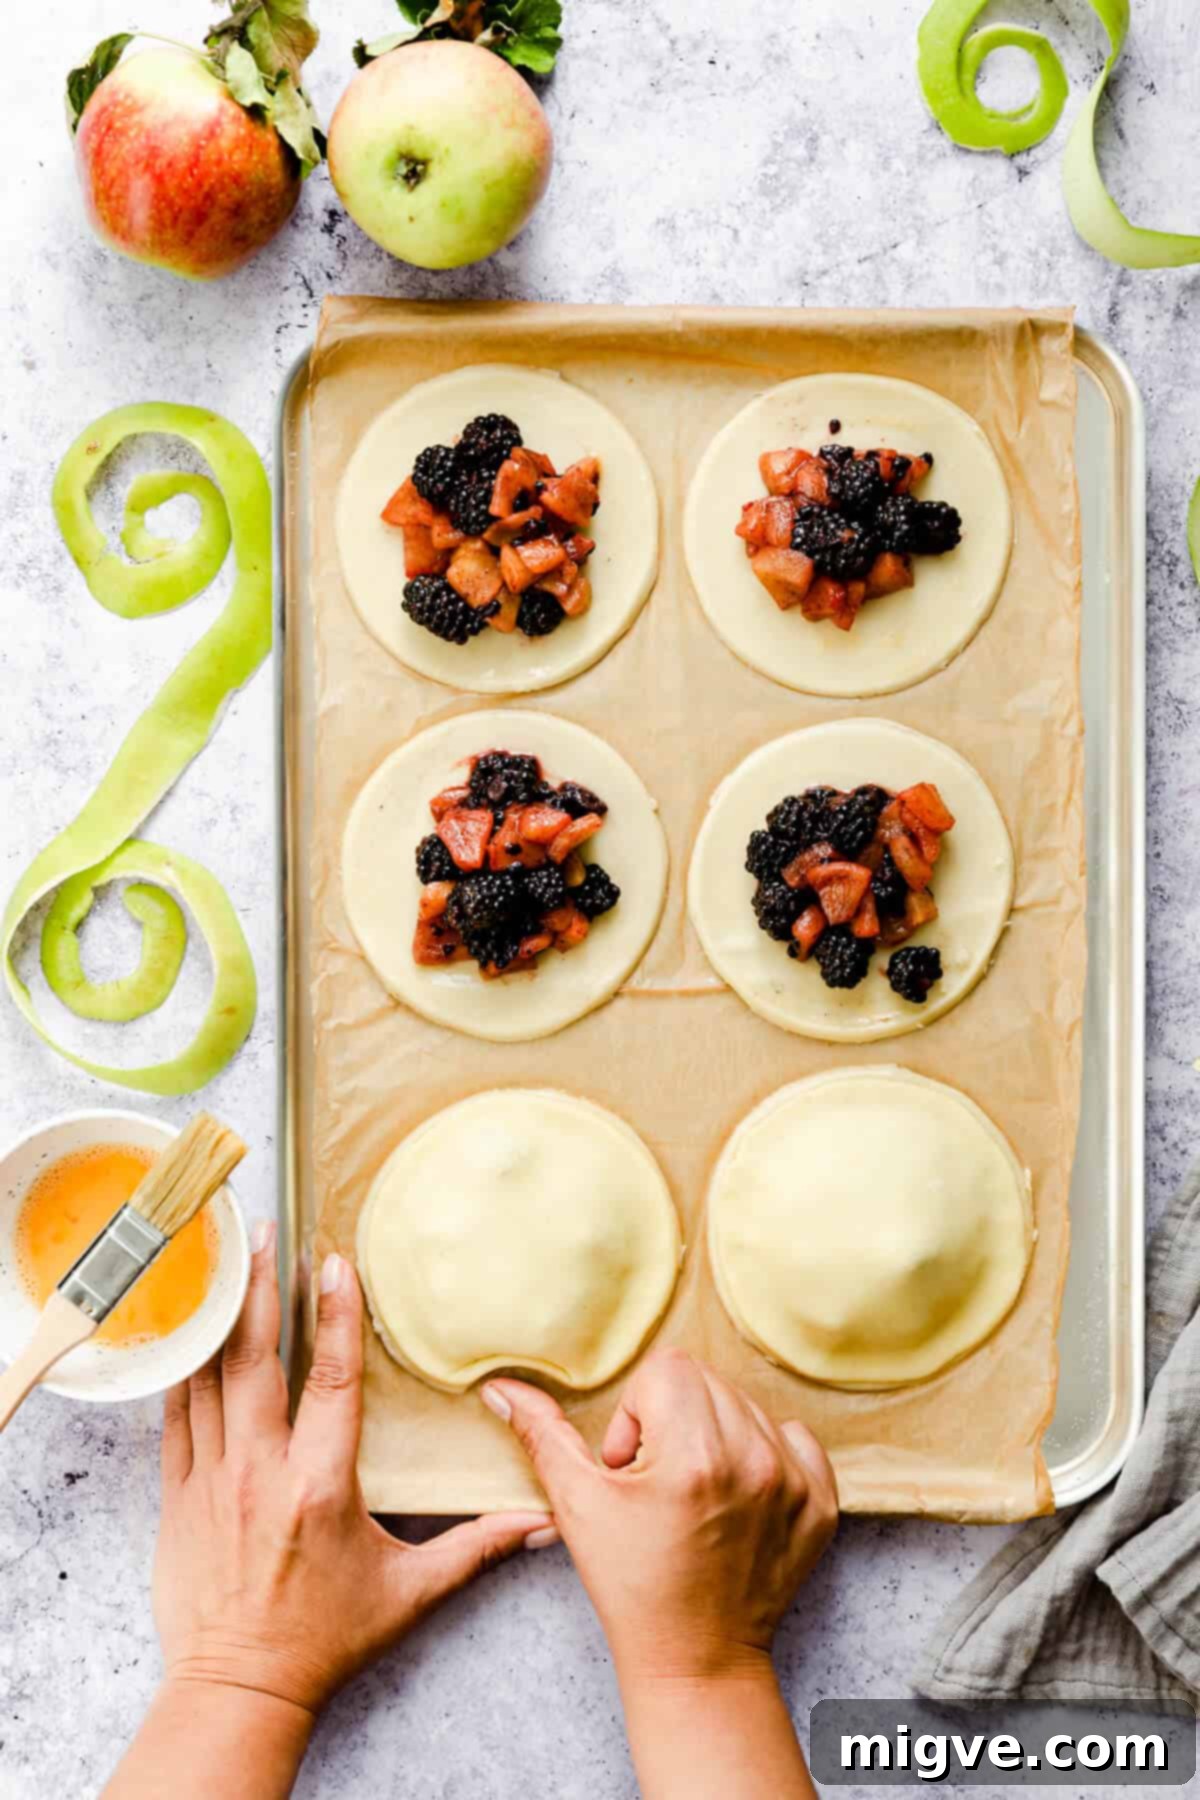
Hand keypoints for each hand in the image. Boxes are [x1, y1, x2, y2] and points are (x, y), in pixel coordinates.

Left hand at [155, 1224, 555, 1714]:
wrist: (238, 1689)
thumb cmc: (324, 1640)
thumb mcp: (409, 1594)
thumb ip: (475, 1548)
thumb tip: (540, 1524)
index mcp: (320, 1487)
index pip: (331, 1382)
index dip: (335, 1317)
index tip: (335, 1265)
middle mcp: (260, 1473)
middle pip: (255, 1360)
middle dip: (261, 1289)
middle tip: (267, 1233)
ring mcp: (211, 1481)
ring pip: (208, 1379)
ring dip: (220, 1317)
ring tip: (227, 1261)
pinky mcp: (177, 1497)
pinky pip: (174, 1418)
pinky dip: (182, 1370)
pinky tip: (192, 1331)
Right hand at [483, 1347, 836, 1685]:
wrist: (697, 1661)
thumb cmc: (632, 1587)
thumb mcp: (577, 1506)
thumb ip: (542, 1435)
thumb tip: (501, 1387)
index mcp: (694, 1454)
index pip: (667, 1369)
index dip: (636, 1414)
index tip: (631, 1467)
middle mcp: (752, 1458)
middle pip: (706, 1382)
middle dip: (673, 1420)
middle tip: (658, 1483)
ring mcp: (793, 1482)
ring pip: (746, 1406)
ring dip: (716, 1436)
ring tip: (695, 1494)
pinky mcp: (820, 1503)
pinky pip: (796, 1439)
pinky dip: (765, 1455)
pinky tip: (737, 1497)